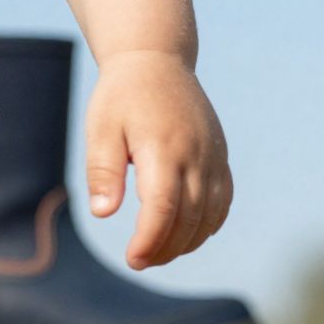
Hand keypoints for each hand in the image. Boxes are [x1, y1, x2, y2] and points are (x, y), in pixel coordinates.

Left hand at [83, 51, 232, 269]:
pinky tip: (185, 237)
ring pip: (211, 214)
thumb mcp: (100, 130)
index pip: (163, 208)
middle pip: (190, 218)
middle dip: (165, 248)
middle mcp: (196, 154)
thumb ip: (103, 171)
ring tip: (158, 254)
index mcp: (164, 149)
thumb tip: (103, 212)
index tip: (132, 259)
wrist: (157, 62)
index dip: (150, 240)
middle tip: (138, 261)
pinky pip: (223, 200)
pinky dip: (208, 225)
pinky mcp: (220, 156)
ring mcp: (213, 156)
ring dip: (187, 242)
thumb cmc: (121, 98)